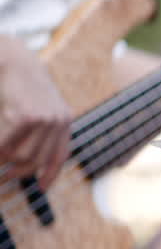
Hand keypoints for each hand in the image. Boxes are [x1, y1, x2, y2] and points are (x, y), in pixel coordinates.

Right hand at [0, 36, 71, 186]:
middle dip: (22, 172)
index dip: (51, 174)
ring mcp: (44, 119)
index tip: (42, 188)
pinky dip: (0, 151)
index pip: (60, 155)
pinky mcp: (27, 117)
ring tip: (1, 158)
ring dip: (7, 160)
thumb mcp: (42, 105)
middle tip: (7, 176)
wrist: (14, 60)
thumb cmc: (22, 83)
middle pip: (40, 160)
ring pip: (24, 156)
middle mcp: (59, 121)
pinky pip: (9, 145)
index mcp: (65, 119)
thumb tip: (32, 159)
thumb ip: (45, 128)